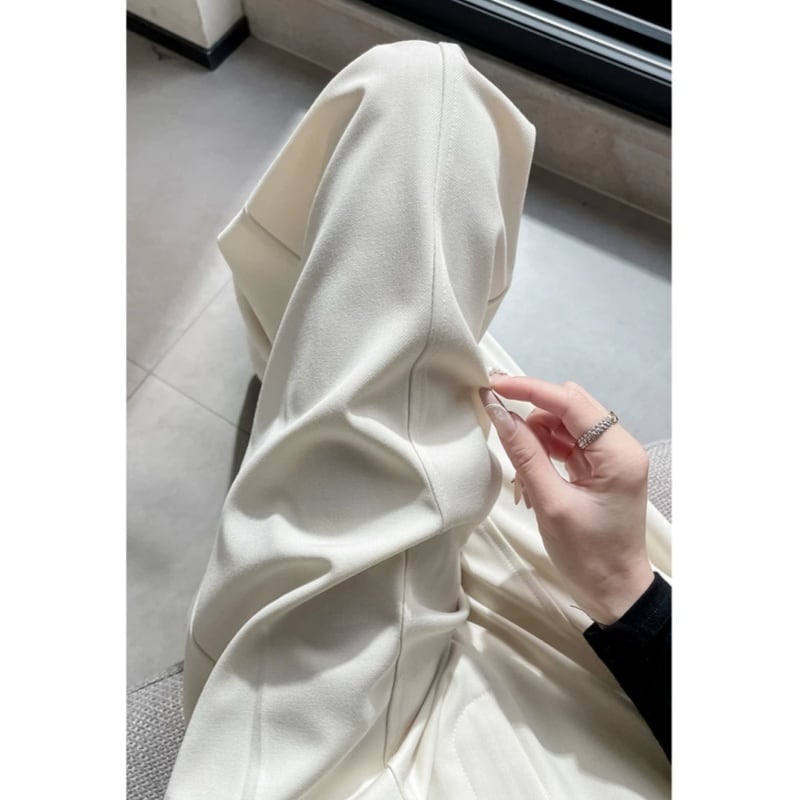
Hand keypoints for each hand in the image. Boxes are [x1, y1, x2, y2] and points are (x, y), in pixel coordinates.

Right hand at [480, 374, 653, 624]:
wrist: (615, 592)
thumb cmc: (587, 555)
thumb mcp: (550, 504)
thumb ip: (525, 454)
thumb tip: (498, 413)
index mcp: (618, 453)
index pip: (571, 402)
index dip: (529, 390)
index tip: (493, 385)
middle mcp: (620, 446)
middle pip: (570, 406)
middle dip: (532, 412)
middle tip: (497, 421)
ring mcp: (611, 457)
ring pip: (566, 423)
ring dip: (536, 436)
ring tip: (520, 473)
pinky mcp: (600, 468)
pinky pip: (567, 443)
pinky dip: (544, 451)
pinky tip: (529, 473)